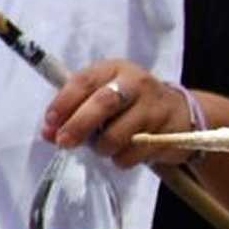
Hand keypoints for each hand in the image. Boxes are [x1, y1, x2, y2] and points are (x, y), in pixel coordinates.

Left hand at [44, 60, 193, 169]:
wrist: (180, 113)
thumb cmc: (130, 103)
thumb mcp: (104, 95)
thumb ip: (74, 111)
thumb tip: (48, 133)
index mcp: (114, 69)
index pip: (84, 81)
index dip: (63, 103)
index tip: (49, 123)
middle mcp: (136, 83)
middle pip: (103, 103)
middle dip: (79, 125)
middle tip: (64, 142)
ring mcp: (154, 107)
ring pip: (117, 134)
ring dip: (102, 148)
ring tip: (103, 147)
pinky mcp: (166, 132)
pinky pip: (133, 154)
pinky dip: (121, 159)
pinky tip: (125, 152)